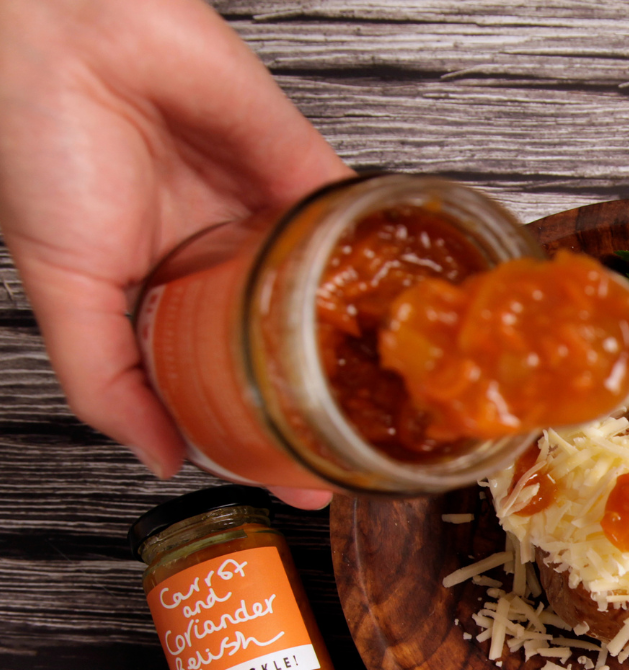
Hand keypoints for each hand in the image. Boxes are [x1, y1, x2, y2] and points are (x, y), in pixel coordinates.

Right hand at [0, 0, 351, 506]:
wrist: (73, 36)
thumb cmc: (43, 146)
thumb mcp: (64, 293)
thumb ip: (106, 383)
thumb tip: (157, 457)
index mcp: (168, 302)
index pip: (226, 387)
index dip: (261, 438)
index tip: (300, 483)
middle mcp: (225, 269)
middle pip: (291, 353)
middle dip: (327, 407)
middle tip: (360, 457)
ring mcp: (269, 226)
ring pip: (330, 298)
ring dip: (363, 346)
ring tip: (394, 399)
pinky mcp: (305, 174)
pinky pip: (355, 226)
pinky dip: (381, 263)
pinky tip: (404, 311)